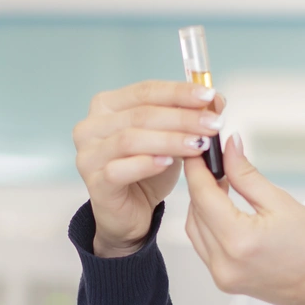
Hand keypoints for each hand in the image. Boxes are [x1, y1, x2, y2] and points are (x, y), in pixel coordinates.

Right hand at [74, 80, 226, 256]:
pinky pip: (119, 170)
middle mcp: (91, 126)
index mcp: (107, 105)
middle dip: (182, 118)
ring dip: (169, 140)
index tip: (209, 96)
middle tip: (212, 124)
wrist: (129, 213)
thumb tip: (216, 100)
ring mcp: (88, 155)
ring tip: (199, 144)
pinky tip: (169, 163)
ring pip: (130, 140)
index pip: (145, 91)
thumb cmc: (146, 171)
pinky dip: (146, 164)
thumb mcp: (171, 140)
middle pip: (141, 115)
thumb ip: (188, 117)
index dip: (179, 92)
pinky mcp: (94, 183)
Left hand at [182, 134, 304, 304]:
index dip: (196, 168)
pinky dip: (208, 224)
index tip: (197, 149)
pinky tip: (223, 210)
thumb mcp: (282, 202)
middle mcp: (223, 262)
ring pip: (195, 230)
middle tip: (213, 161)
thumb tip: (229, 147)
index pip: (202, 194)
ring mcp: (222, 275)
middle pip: (195, 212)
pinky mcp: (225, 281)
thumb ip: (247, 174)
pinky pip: (204, 246)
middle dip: (199, 184)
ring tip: (220, 183)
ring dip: (202, 205)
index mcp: (238, 240)